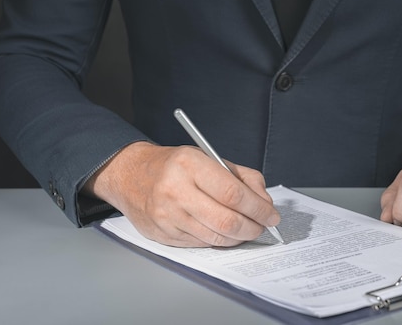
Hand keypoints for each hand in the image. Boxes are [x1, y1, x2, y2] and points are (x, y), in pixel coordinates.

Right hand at [83, 141, 279, 246]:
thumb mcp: (208, 157)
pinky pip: (201, 244)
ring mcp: (167, 215)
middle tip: (262, 226)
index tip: (271, 214)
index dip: (258, 208)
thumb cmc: (174, 165)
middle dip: (253, 227)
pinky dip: (219, 240)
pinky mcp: (162, 234)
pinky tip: (223, 232)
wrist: (130, 175)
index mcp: (190, 164)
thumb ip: (241, 176)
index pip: (233, 193)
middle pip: (226, 220)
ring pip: (215, 237)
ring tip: (247, 229)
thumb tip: (264, 202)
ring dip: (238, 237)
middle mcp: (175, 190)